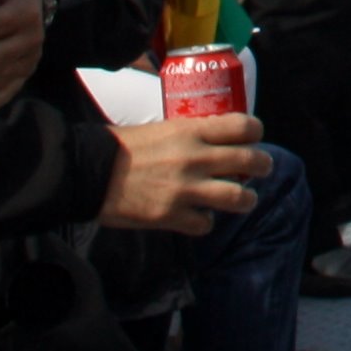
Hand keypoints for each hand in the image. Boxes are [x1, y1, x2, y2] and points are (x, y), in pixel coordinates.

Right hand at [100, 112, 268, 232]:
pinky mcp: (170, 216)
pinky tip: (200, 217)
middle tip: (261, 169)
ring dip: (246, 199)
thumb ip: (192, 134)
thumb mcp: (163, 127)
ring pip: (238, 197)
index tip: (254, 139)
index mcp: (191, 131)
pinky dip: (206, 222)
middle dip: (263, 166)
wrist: (88, 172)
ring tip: (244, 199)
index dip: (255, 133)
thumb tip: (218, 139)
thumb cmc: (122, 146)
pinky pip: (205, 224)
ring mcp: (184, 189)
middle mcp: (195, 158)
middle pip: (251, 161)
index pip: (244, 126)